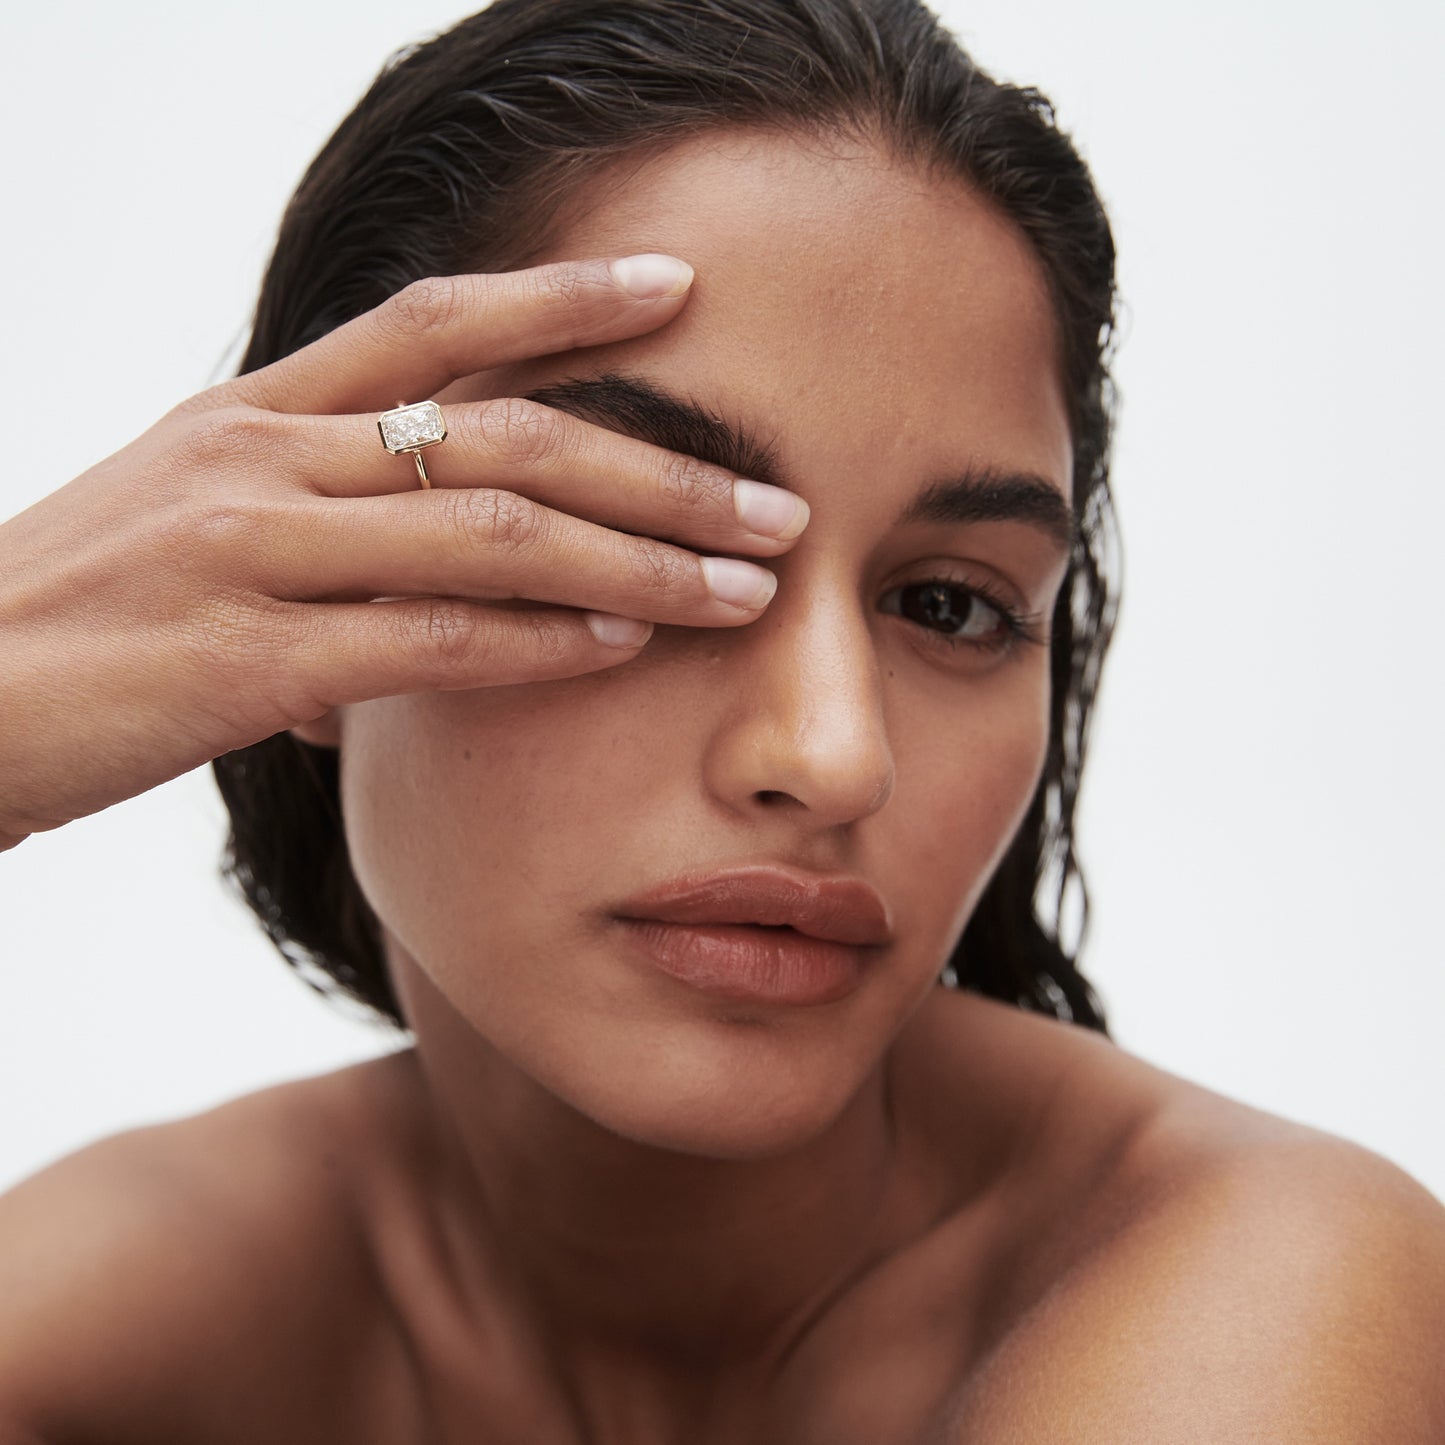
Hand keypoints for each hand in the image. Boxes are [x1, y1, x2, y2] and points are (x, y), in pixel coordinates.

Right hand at [0, 254, 808, 850]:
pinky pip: (432, 639)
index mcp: (255, 416)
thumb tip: (432, 597)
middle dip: (658, 465)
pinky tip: (624, 645)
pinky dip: (541, 640)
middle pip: (504, 431)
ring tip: (746, 585)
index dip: (561, 300)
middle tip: (776, 500)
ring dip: (638, 557)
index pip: (433, 325)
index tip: (675, 289)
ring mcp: (256, 551)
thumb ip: (315, 530)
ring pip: (491, 530)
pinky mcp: (250, 658)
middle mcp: (264, 459)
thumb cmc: (76, 625)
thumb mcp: (192, 531)